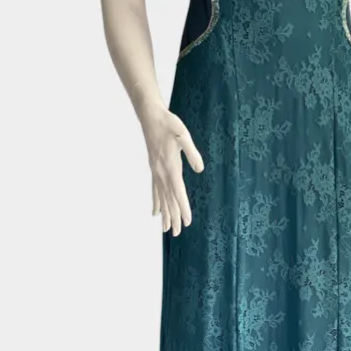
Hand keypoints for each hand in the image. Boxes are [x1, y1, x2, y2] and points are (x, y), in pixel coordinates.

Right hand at [139, 100, 203, 235]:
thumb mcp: (184, 136)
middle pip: (169, 200)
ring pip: (161, 198)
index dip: (183, 208)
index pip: (178, 193)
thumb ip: (192, 153)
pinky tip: (155, 212)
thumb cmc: (169, 125)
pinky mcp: (153, 169)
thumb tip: (200, 169)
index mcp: (171, 167)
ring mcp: (156, 172)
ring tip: (166, 230)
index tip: (187, 222)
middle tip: (178, 233)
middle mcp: (161, 173)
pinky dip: (156, 202)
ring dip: (165, 214)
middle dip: (174, 217)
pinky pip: (154, 190)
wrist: (151, 117)